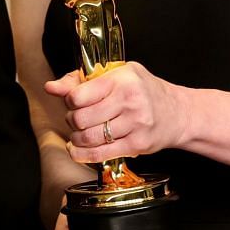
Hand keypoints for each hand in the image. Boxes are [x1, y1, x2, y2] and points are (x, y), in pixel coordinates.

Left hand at [46, 61, 189, 164]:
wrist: (178, 113)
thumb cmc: (143, 90)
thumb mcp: (115, 74)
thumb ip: (80, 80)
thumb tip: (50, 87)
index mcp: (121, 80)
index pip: (78, 95)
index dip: (69, 100)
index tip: (74, 101)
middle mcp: (129, 101)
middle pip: (80, 118)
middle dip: (72, 120)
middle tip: (78, 118)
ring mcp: (134, 125)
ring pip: (88, 138)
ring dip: (77, 138)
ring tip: (81, 132)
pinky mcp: (137, 145)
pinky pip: (99, 154)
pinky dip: (83, 154)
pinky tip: (79, 149)